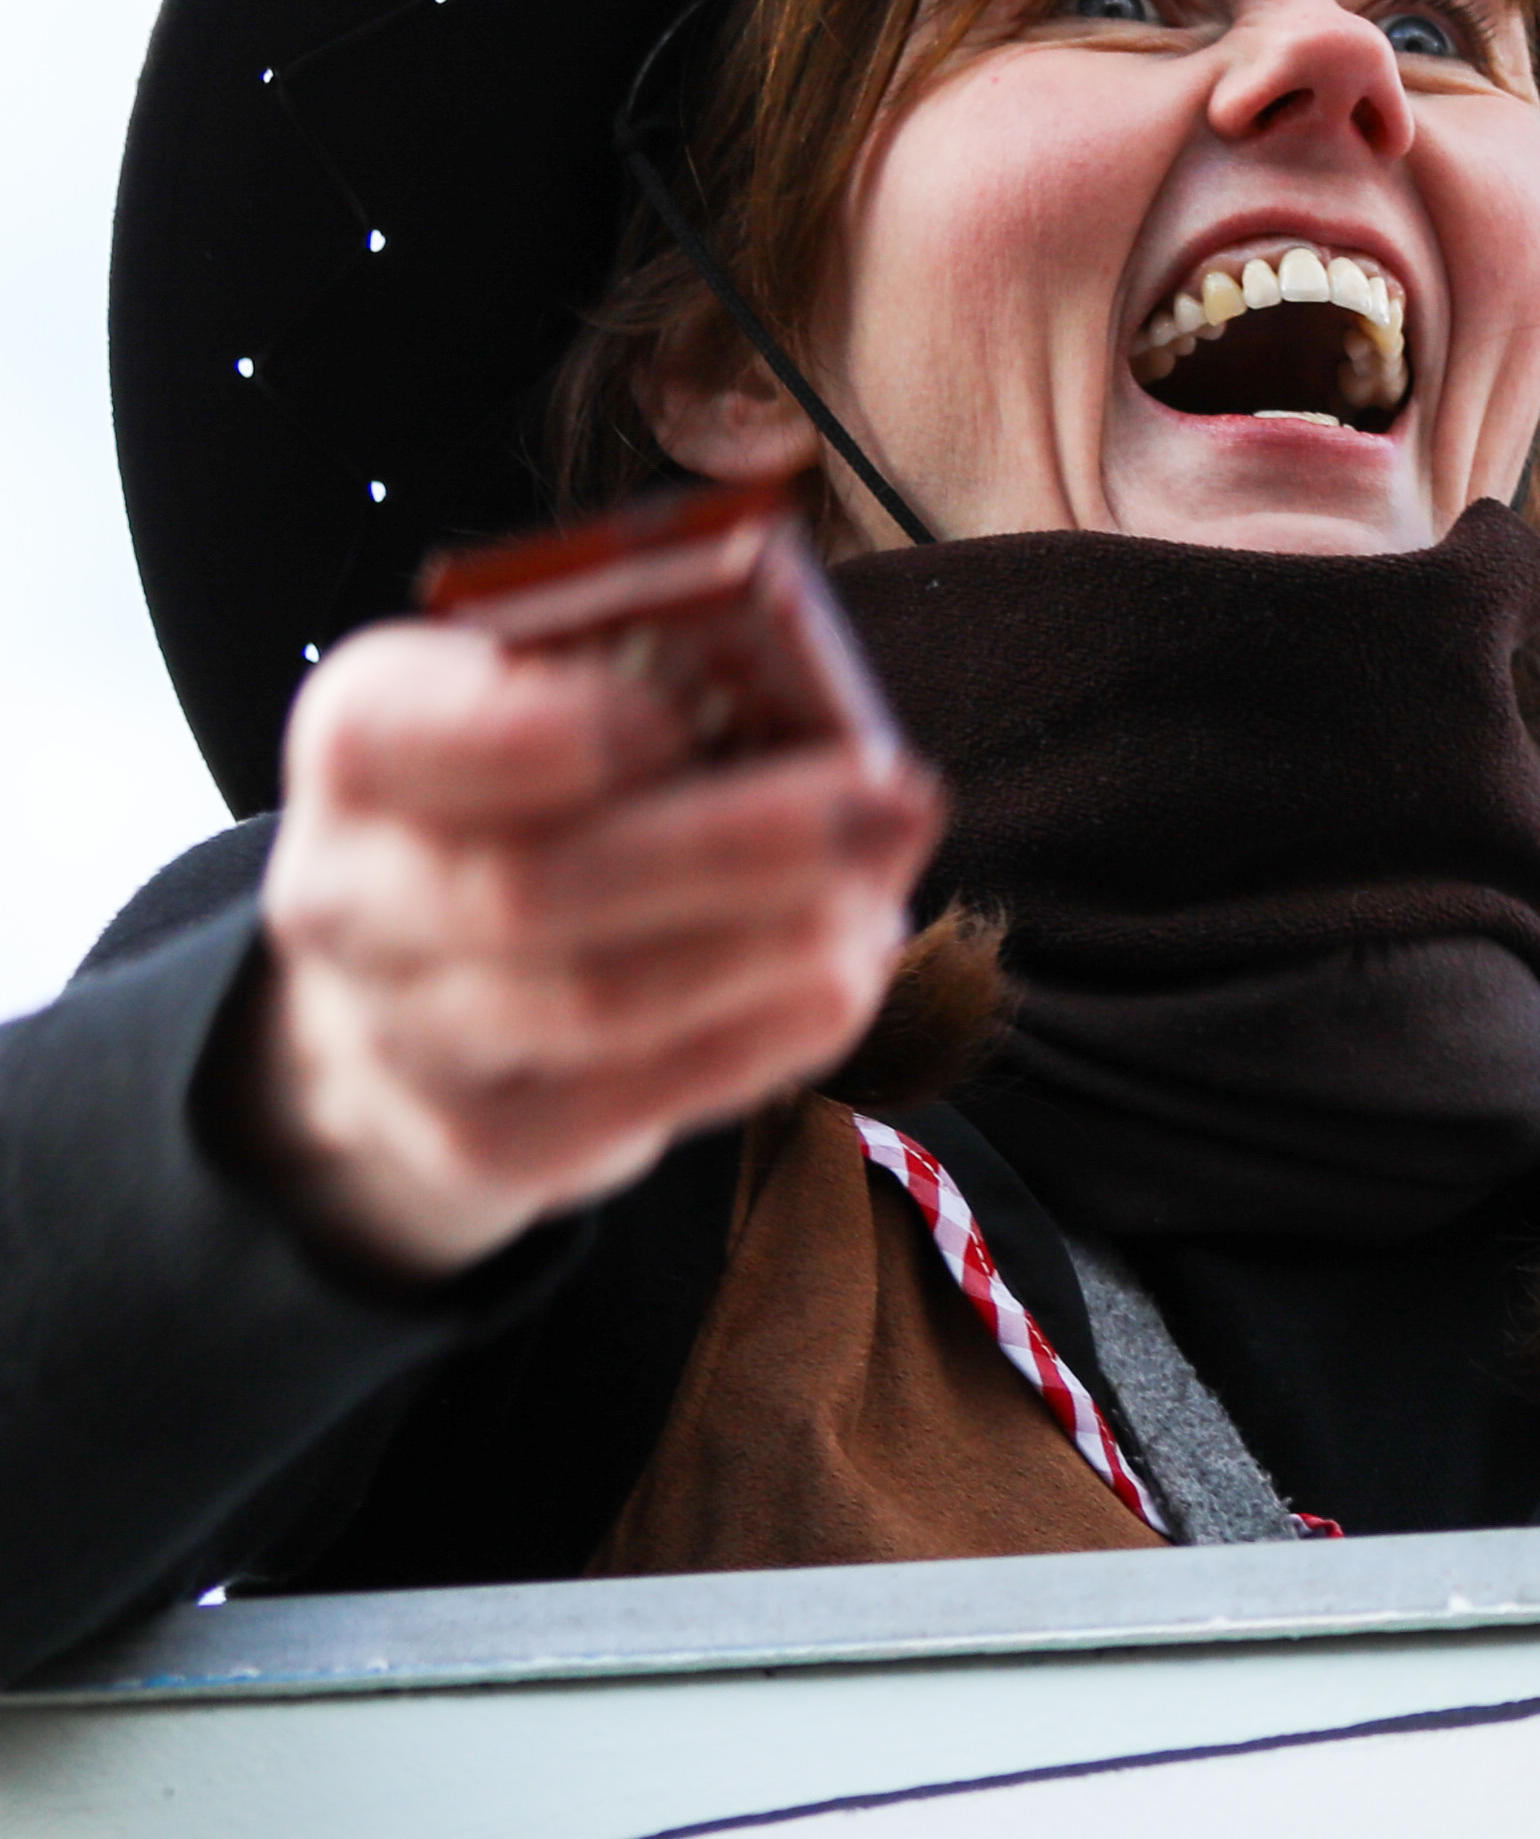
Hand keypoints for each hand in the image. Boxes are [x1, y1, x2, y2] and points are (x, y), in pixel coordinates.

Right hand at [244, 620, 941, 1274]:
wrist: (418, 982)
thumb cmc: (536, 801)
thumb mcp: (558, 706)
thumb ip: (661, 697)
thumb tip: (831, 724)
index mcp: (357, 743)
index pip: (397, 733)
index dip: (541, 730)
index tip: (679, 719)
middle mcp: (344, 894)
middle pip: (530, 885)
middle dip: (735, 846)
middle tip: (896, 803)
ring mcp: (396, 1035)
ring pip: (594, 1003)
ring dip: (768, 948)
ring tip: (881, 898)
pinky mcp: (477, 1141)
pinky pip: (630, 1102)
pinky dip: (759, 1041)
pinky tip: (846, 984)